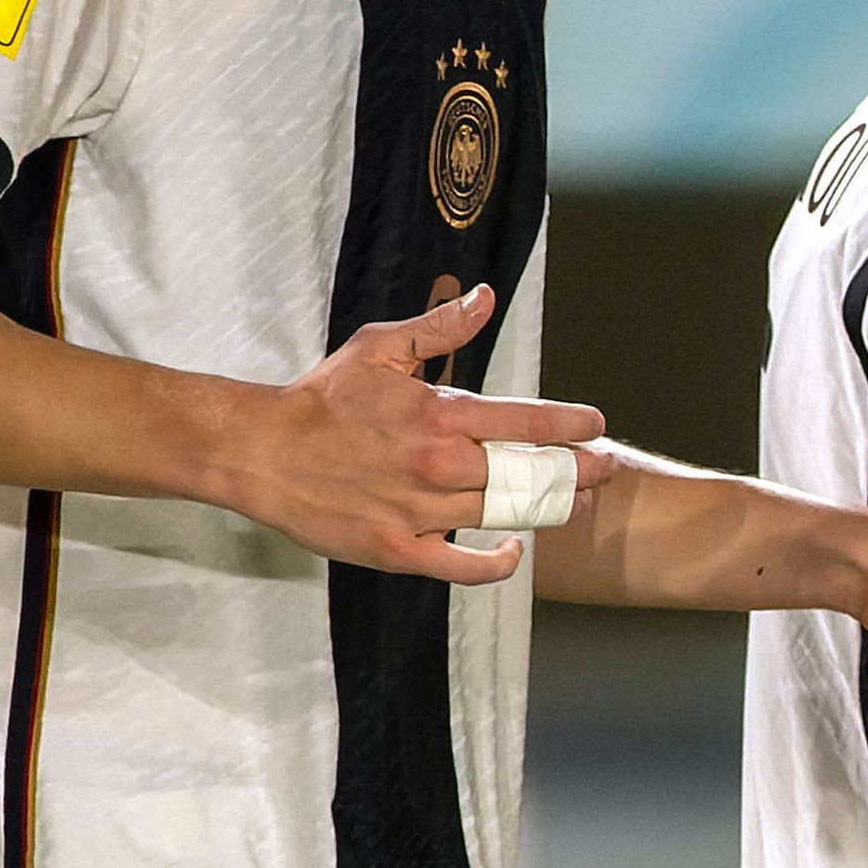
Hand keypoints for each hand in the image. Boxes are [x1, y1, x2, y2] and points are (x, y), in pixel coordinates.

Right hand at [225, 287, 604, 580]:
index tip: (597, 427)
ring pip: (505, 517)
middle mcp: (439, 466)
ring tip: (575, 503)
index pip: (528, 422)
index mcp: (440, 415)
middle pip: (528, 475)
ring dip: (547, 511)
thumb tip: (484, 299)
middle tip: (605, 469)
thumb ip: (439, 329)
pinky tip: (516, 550)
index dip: (572, 426)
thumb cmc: (322, 399)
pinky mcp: (399, 550)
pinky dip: (499, 562)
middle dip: (577, 472)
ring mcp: (421, 512)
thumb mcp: (379, 348)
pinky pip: (465, 567)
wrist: (262, 453)